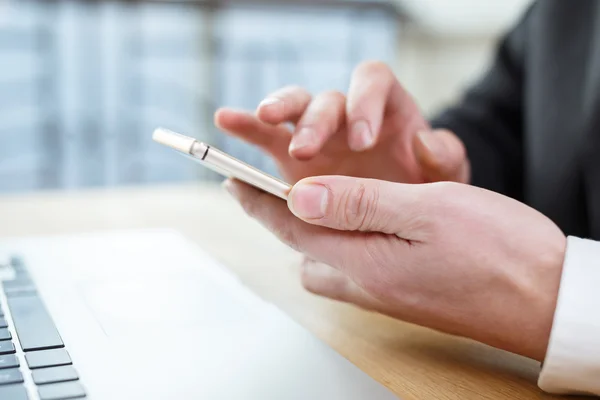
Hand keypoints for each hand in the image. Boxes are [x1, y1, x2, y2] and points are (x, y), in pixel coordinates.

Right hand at [215, 61, 469, 184]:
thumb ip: (445, 157)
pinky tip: (226, 122)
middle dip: (315, 121)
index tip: (363, 140)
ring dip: (275, 113)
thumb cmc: (425, 188)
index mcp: (385, 109)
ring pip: (292, 109)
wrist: (403, 216)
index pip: (371, 81)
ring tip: (258, 120)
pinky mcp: (293, 158)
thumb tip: (425, 142)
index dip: (364, 103)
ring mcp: (317, 135)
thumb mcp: (445, 177)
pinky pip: (267, 136)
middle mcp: (346, 116)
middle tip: (309, 149)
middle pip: (326, 99)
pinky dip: (247, 127)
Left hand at [224, 177, 566, 361]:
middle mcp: (366, 282)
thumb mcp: (426, 211)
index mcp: (363, 261)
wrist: (548, 301)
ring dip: (316, 228)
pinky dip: (346, 238)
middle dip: (282, 216)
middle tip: (275, 184)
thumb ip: (359, 203)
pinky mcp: (403, 293)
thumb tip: (302, 194)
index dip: (258, 200)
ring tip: (317, 198)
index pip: (292, 226)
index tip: (233, 179)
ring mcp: (385, 292)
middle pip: (303, 248)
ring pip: (327, 259)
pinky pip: (356, 265)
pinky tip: (362, 223)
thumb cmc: (498, 253)